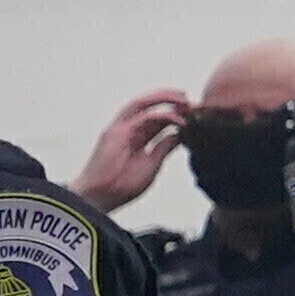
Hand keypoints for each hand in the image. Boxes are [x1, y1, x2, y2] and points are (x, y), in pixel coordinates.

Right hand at [71, 88, 191, 210]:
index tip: (194, 113)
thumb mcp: (151, 163)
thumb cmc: (121, 185)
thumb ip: (163, 147)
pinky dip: (162, 116)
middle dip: (170, 98)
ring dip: (165, 98)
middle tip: (192, 101)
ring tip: (185, 100)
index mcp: (134, 136)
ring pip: (143, 103)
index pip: (156, 117)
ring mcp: (120, 128)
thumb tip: (178, 135)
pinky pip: (143, 117)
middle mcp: (126, 128)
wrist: (100, 198)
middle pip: (148, 105)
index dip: (175, 112)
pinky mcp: (117, 132)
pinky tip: (179, 120)